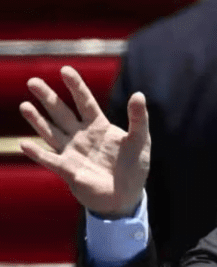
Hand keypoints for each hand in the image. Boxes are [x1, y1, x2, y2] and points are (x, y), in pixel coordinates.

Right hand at [19, 66, 150, 217]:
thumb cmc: (134, 167)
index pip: (85, 102)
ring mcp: (72, 152)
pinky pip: (50, 160)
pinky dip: (37, 153)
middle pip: (62, 113)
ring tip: (24, 105)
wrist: (126, 196)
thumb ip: (139, 119)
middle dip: (48, 97)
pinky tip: (24, 143)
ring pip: (51, 132)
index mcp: (99, 126)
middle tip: (32, 81)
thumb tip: (139, 94)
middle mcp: (82, 136)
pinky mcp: (68, 170)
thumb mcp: (140, 141)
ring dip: (37, 120)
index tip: (66, 70)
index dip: (76, 86)